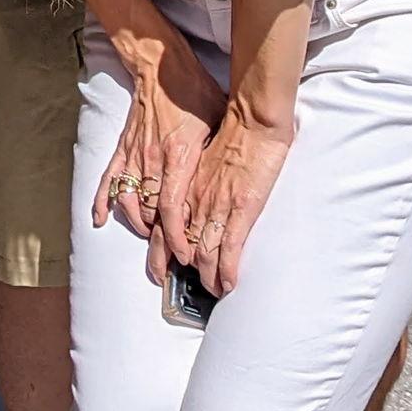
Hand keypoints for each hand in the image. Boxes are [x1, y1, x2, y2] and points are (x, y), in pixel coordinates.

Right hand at [93, 38, 225, 273]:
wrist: (162, 68)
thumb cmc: (196, 94)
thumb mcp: (219, 124)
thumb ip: (218, 158)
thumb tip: (233, 187)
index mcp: (179, 156)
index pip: (171, 208)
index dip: (176, 237)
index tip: (186, 258)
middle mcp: (153, 160)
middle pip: (150, 212)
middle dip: (160, 243)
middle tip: (170, 267)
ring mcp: (135, 154)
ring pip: (129, 200)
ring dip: (137, 226)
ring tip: (150, 245)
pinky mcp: (124, 147)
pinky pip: (109, 177)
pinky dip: (102, 200)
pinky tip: (100, 219)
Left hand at [170, 103, 291, 297]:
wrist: (251, 121)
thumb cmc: (227, 131)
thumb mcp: (198, 153)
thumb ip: (193, 174)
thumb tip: (193, 191)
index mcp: (183, 181)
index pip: (163, 219)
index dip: (160, 243)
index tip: (162, 259)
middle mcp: (194, 196)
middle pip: (174, 239)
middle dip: (172, 265)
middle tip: (171, 282)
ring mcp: (216, 204)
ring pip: (203, 249)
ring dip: (207, 275)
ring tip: (212, 289)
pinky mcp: (241, 209)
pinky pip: (229, 247)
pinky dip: (228, 270)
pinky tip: (228, 284)